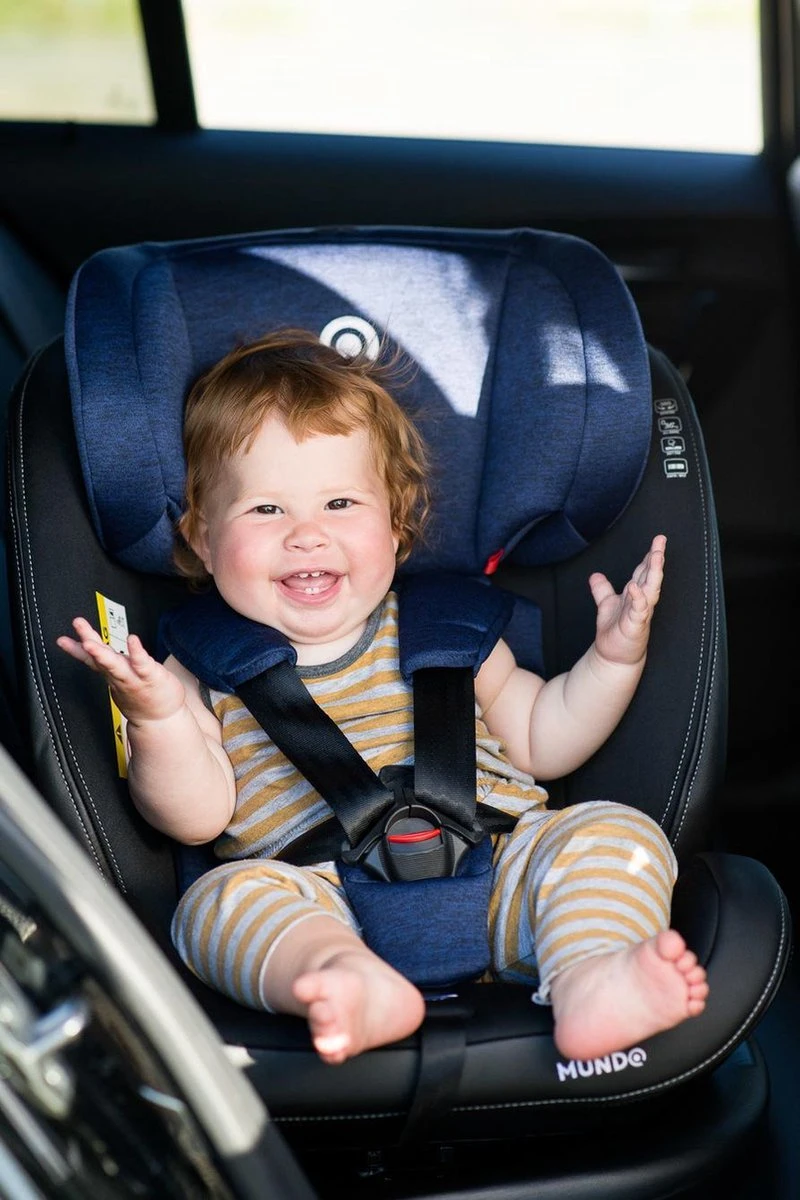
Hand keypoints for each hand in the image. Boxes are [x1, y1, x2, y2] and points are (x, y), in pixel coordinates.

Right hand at [57, 618, 184, 725]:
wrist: (160, 719)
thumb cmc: (142, 696)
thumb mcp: (118, 678)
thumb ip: (106, 663)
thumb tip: (93, 649)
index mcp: (111, 672)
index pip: (91, 659)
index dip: (76, 649)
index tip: (61, 640)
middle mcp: (119, 674)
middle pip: (100, 659)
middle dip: (87, 645)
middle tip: (77, 630)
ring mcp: (134, 677)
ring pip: (115, 665)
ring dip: (102, 655)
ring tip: (90, 644)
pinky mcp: (151, 676)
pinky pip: (142, 664)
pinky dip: (136, 652)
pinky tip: (132, 640)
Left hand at [588, 535, 665, 666]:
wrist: (613, 656)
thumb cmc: (615, 631)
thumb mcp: (606, 605)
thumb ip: (602, 590)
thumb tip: (595, 575)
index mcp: (636, 594)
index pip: (644, 571)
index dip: (651, 555)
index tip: (659, 539)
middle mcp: (641, 601)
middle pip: (650, 576)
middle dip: (656, 558)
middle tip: (661, 541)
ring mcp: (640, 613)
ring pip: (650, 590)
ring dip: (654, 574)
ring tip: (656, 556)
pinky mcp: (635, 626)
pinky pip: (638, 611)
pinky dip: (638, 599)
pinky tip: (635, 587)